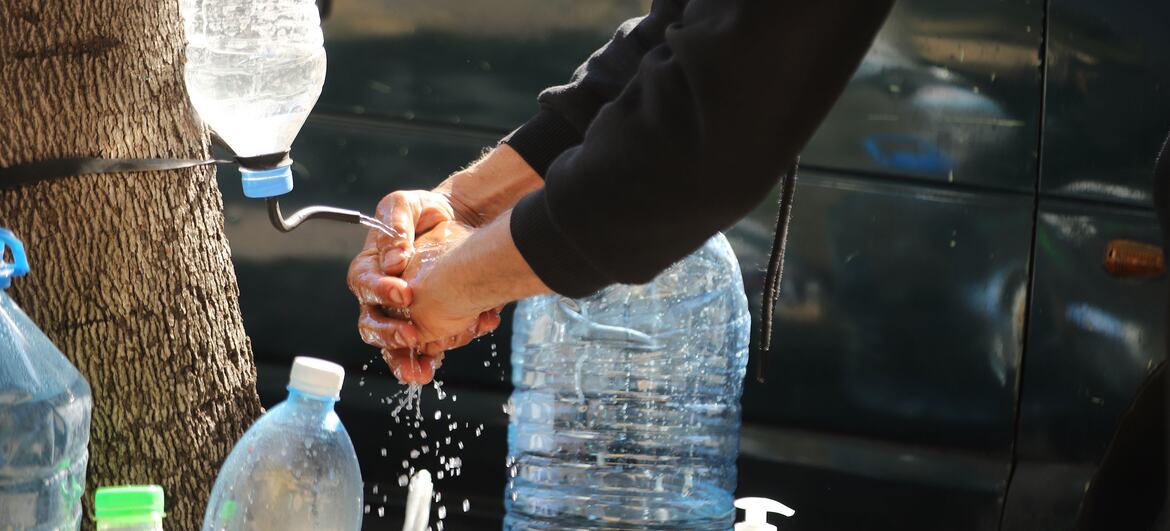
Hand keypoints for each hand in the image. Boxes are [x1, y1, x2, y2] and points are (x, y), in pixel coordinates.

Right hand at [349, 146, 542, 383]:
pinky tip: (443, 359)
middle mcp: (381, 296)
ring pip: (395, 345)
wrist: (459, 222)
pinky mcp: (427, 323)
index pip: (364, 284)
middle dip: (389, 335)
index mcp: (370, 267)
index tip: (403, 293)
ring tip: (423, 371)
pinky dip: (434, 355)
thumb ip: (395, 226)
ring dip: (406, 361)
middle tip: (411, 337)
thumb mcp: (403, 205)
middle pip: (372, 324)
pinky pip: (425, 346)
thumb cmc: (425, 211)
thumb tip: (394, 259)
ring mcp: (403, 313)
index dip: (380, 292)